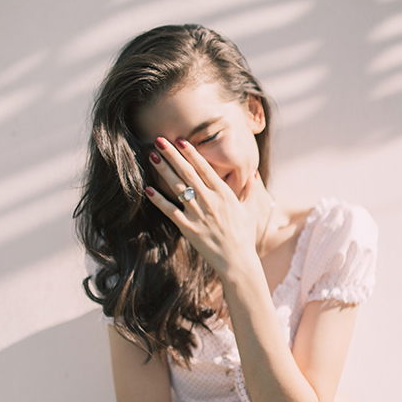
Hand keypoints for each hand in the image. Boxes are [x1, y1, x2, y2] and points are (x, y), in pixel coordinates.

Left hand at [145, 136, 257, 274]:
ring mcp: (198, 214)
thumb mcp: (249, 210)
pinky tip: (148, 189)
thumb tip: (253, 173)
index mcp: (224, 194)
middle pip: (188, 173)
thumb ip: (249, 190)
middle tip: (160, 140)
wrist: (238, 261)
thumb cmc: (244, 236)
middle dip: (173, 155)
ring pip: (178, 187)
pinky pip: (171, 211)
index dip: (192, 154)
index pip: (205, 168)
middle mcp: (210, 201)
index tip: (181, 140)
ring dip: (164, 171)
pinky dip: (159, 200)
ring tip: (152, 156)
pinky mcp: (189, 228)